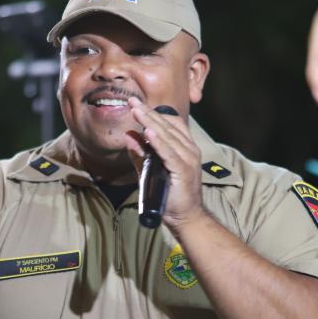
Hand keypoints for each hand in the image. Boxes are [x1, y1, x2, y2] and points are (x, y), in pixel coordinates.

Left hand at [124, 97, 203, 228]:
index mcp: (184, 147)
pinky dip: (158, 142)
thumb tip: (128, 135)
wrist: (185, 217)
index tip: (136, 104)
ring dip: (151, 122)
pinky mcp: (183, 170)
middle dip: (148, 113)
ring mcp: (188, 159)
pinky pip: (169, 153)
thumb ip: (140, 154)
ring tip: (136, 111)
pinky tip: (149, 133)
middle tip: (132, 101)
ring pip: (167, 136)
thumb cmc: (170, 195)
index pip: (170, 123)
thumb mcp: (150, 171)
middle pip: (167, 126)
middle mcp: (189, 150)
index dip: (153, 113)